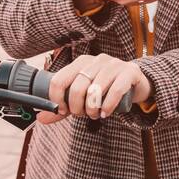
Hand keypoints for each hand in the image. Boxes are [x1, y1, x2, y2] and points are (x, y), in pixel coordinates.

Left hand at [37, 53, 153, 123]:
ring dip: (92, 109)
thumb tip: (41, 118)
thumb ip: (65, 107)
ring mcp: (114, 64)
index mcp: (81, 62)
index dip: (58, 99)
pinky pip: (115, 90)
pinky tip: (105, 113)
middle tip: (83, 115)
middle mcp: (96, 60)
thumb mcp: (84, 97)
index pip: (59, 80)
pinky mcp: (130, 72)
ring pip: (95, 90)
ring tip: (95, 115)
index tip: (63, 111)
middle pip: (77, 87)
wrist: (136, 83)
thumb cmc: (106, 90)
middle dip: (77, 108)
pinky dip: (108, 106)